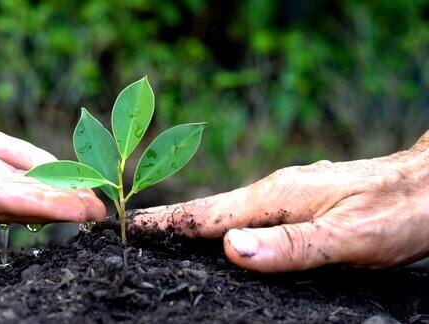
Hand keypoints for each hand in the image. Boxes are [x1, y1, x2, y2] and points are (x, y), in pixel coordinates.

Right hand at [0, 32, 104, 223]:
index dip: (43, 207)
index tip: (79, 211)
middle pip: (13, 196)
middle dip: (57, 202)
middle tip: (97, 209)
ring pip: (13, 176)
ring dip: (50, 183)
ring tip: (85, 191)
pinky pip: (2, 151)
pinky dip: (29, 158)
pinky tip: (55, 166)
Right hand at [131, 131, 428, 271]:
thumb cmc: (396, 210)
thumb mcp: (347, 236)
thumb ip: (290, 245)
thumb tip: (231, 247)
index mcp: (277, 197)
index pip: (208, 213)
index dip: (168, 222)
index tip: (130, 226)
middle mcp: (275, 193)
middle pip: (210, 210)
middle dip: (171, 222)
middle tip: (135, 234)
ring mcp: (287, 197)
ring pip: (229, 213)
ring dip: (194, 224)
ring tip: (164, 237)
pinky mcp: (298, 206)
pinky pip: (250, 218)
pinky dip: (224, 226)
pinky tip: (221, 239)